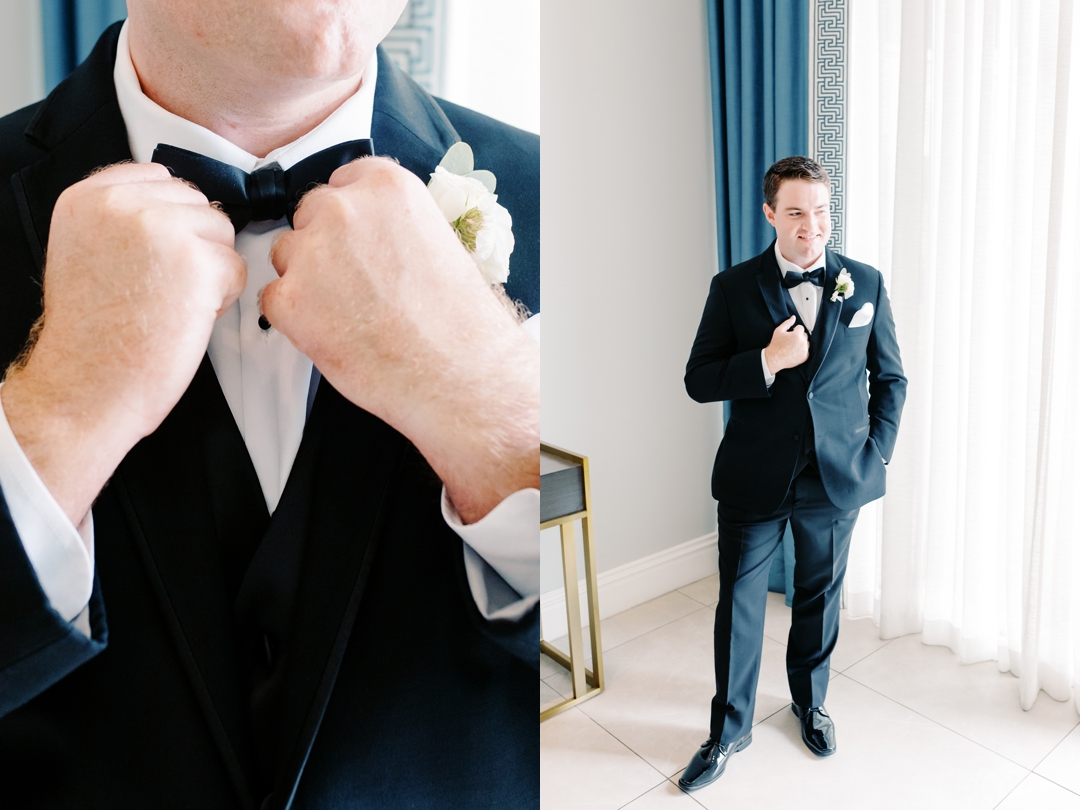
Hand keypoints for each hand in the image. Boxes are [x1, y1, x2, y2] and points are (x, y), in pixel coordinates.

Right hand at [2, 163, 245, 524]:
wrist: (88, 384)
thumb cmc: (95, 335)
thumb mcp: (88, 250)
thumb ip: (125, 219)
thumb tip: (177, 207)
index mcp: (89, 197)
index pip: (161, 179)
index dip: (173, 222)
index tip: (158, 257)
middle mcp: (121, 203)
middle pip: (198, 204)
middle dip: (195, 246)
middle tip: (163, 289)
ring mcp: (161, 228)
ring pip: (222, 233)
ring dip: (211, 270)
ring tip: (172, 303)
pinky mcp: (198, 260)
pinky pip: (237, 268)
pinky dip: (223, 298)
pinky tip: (187, 317)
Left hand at [262, 157, 537, 522]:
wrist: (457, 375)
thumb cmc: (458, 321)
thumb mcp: (438, 242)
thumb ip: (392, 224)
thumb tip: (369, 235)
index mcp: (387, 186)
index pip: (345, 180)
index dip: (351, 216)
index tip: (362, 241)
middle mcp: (342, 209)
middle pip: (310, 214)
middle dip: (326, 246)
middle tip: (356, 286)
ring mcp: (309, 253)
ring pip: (287, 256)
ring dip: (307, 281)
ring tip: (351, 316)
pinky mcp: (286, 299)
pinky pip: (274, 299)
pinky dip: (296, 320)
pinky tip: (337, 336)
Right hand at [763, 316, 808, 374]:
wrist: (774, 359)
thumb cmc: (775, 345)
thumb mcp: (779, 331)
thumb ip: (787, 323)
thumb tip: (793, 317)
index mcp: (797, 335)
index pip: (800, 328)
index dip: (794, 330)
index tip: (790, 334)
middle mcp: (802, 342)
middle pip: (804, 335)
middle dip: (798, 336)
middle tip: (790, 340)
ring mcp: (804, 350)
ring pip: (806, 343)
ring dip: (801, 343)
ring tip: (793, 346)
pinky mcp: (805, 357)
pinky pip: (807, 351)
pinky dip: (802, 351)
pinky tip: (795, 351)